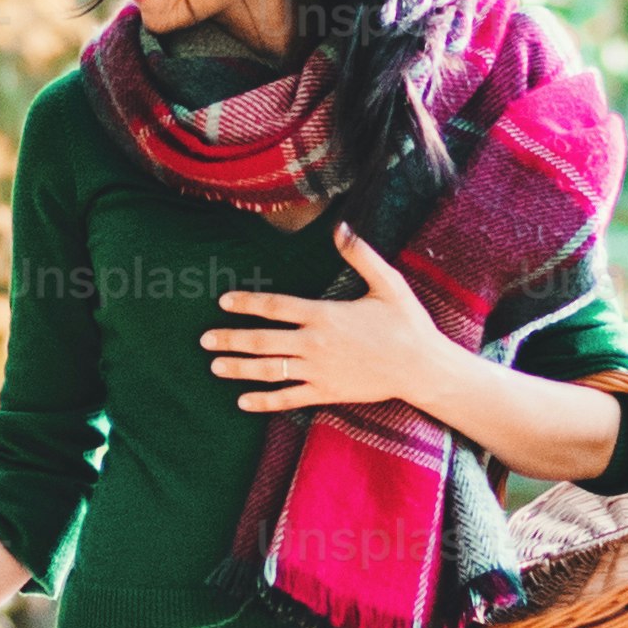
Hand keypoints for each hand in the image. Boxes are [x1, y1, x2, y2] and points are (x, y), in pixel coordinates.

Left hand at [206, 223, 454, 417]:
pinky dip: (264, 401)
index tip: (224, 302)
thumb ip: (360, 255)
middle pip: (263, 340)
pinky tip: (243, 401)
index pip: (276, 307)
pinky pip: (288, 398)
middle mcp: (315, 344)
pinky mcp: (327, 393)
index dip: (247, 304)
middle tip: (205, 339)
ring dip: (239, 368)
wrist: (422, 367)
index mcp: (325, 314)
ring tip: (215, 366)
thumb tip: (341, 227)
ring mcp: (318, 371)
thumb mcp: (387, 283)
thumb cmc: (407, 323)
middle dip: (231, 339)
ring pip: (269, 370)